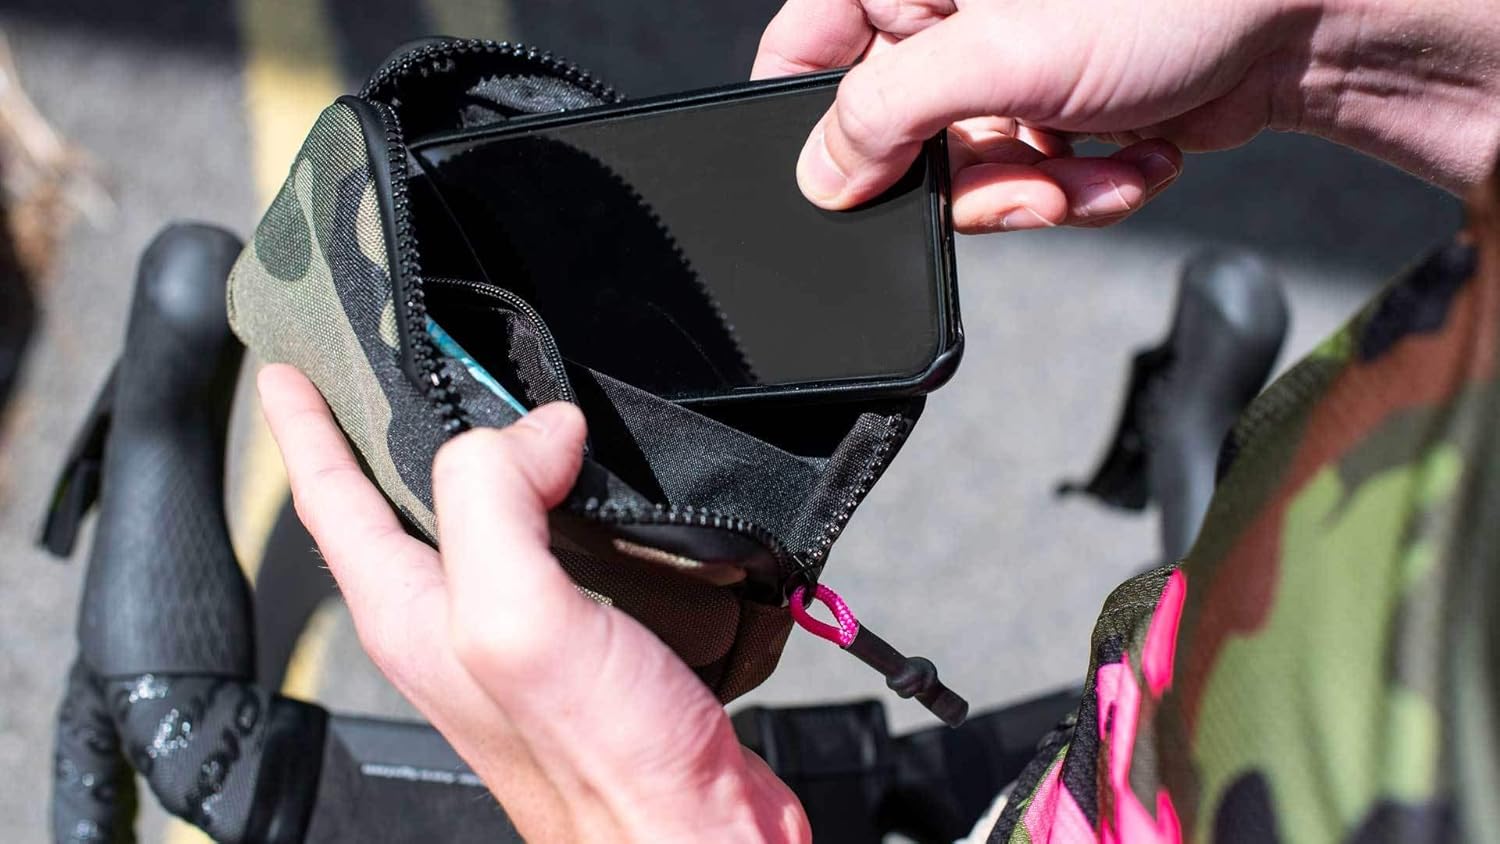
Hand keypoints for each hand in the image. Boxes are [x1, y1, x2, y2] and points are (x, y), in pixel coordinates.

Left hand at [258, 364, 808, 842]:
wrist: (688, 830)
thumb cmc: (601, 763)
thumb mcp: (515, 617)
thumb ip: (495, 505)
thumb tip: (535, 432)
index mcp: (412, 613)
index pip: (332, 500)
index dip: (304, 426)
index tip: (287, 370)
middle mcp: (452, 622)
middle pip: (396, 503)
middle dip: (385, 430)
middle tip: (386, 366)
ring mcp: (512, 634)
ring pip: (476, 520)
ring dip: (482, 458)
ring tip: (490, 406)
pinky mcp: (579, 641)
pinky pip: (546, 544)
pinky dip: (556, 496)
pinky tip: (580, 484)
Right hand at [754, 0, 1499, 230]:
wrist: (1300, 24)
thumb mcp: (1001, 57)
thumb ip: (889, 115)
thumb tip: (820, 175)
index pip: (806, 47)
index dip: (805, 118)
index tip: (838, 177)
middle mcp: (950, 24)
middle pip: (892, 137)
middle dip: (964, 181)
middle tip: (1016, 182)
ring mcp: (1002, 73)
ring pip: (965, 176)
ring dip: (1035, 195)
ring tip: (1093, 172)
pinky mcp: (1051, 117)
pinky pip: (1026, 185)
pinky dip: (1080, 190)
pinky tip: (1130, 159)